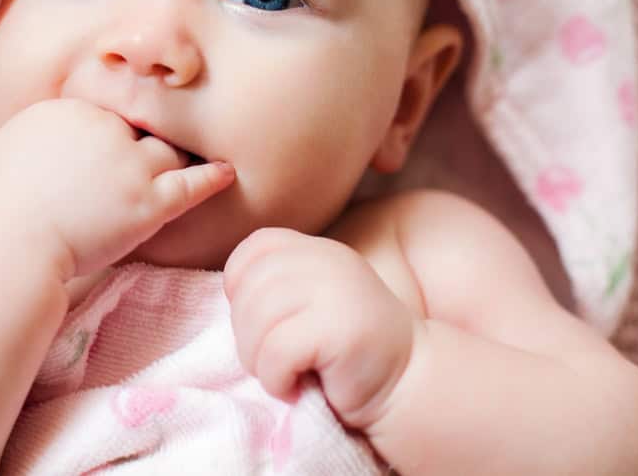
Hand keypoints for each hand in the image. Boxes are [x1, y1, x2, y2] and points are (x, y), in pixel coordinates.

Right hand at [0, 98, 233, 278]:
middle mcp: (105, 128)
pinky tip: (226, 173)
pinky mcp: (147, 202)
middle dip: (146, 139)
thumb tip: (48, 145)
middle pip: (140, 126)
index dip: (114, 129)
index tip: (118, 140)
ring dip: (177, 157)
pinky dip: (211, 178)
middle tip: (159, 145)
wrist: (5, 240)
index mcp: (70, 110)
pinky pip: (190, 186)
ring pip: (167, 152)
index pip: (107, 111)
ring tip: (197, 156)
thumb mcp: (10, 148)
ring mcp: (130, 164)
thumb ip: (41, 138)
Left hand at [223, 227, 416, 428]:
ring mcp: (336, 291)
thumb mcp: (312, 302)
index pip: (253, 249)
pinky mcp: (339, 329)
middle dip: (245, 335)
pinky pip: (276, 352)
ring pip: (256, 321)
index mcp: (317, 251)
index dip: (240, 286)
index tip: (261, 323)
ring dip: (258, 361)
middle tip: (273, 362)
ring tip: (285, 375)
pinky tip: (297, 388)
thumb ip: (279, 286)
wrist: (409, 385)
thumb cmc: (347, 353)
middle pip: (247, 289)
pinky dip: (276, 379)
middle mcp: (327, 260)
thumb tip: (228, 295)